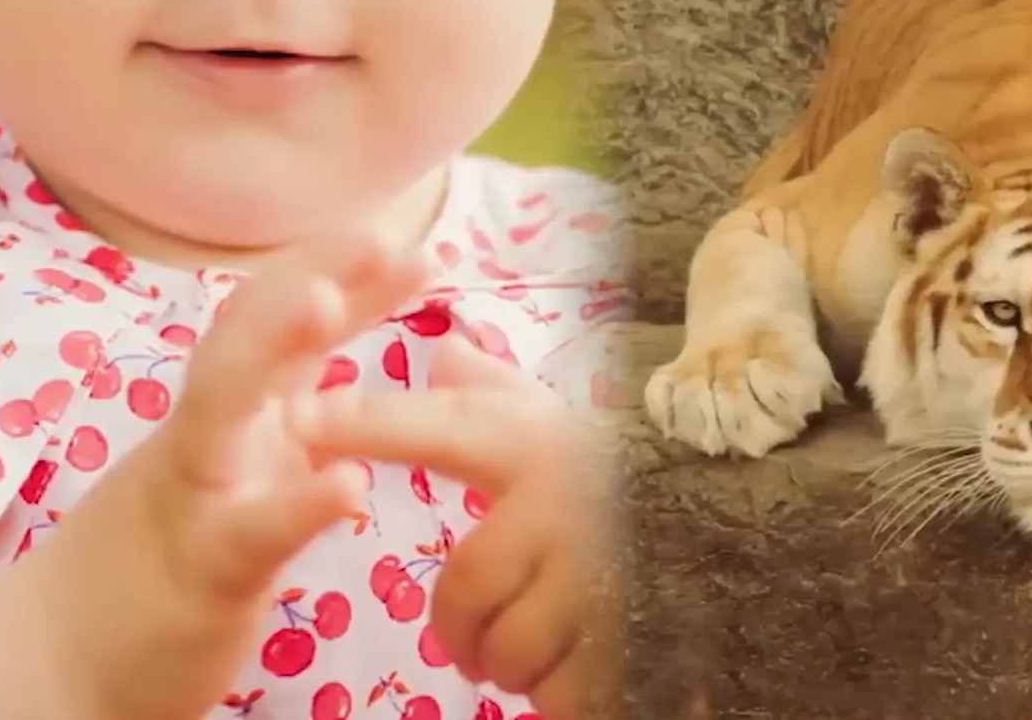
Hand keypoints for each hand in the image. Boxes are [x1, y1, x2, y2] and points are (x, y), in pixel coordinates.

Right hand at [29, 224, 435, 719]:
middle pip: (248, 333)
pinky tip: (347, 488)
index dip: (339, 274)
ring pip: (223, 406)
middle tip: (383, 234)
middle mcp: (209, 434)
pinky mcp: (198, 571)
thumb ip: (291, 403)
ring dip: (273, 346)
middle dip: (311, 275)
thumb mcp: (239, 462)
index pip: (282, 320)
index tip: (407, 237)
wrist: (58, 660)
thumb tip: (342, 330)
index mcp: (233, 411)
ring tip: (329, 301)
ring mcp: (195, 494)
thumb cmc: (166, 554)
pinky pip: (247, 534)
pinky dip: (293, 506)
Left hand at [316, 336, 623, 719]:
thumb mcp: (567, 428)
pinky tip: (577, 661)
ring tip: (537, 643)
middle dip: (462, 625)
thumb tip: (443, 347)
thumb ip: (497, 394)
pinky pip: (554, 689)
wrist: (735, 538)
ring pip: (506, 648)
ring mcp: (598, 576)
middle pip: (467, 585)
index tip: (297, 421)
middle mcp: (566, 504)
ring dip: (506, 660)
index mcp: (541, 447)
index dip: (368, 425)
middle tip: (476, 635)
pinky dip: (553, 689)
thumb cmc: (632, 482)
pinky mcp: (623, 643)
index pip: (437, 432)